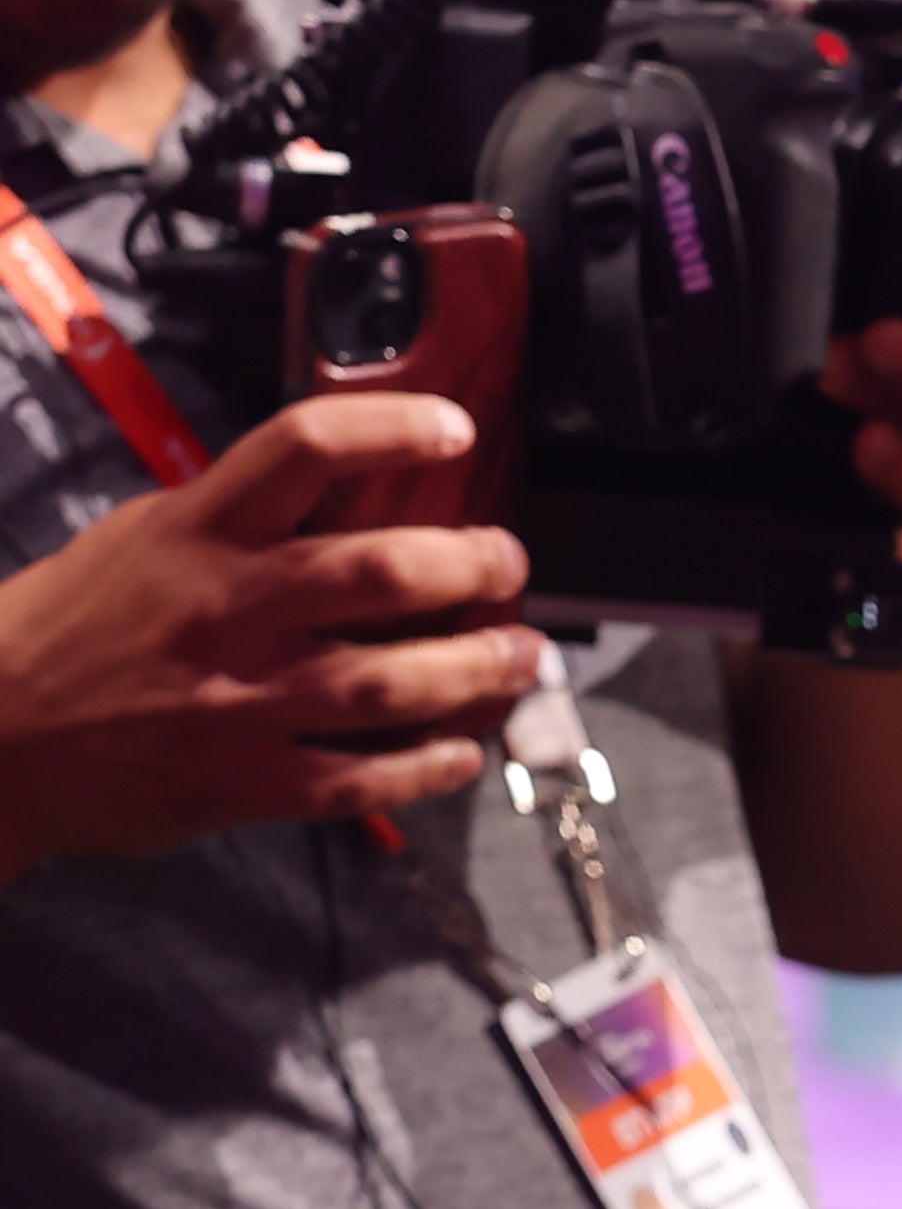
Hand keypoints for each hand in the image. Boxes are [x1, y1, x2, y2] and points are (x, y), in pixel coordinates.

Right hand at [0, 394, 540, 879]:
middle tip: (505, 564)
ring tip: (519, 656)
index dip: (392, 427)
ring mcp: (232, 701)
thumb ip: (241, 516)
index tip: (455, 429)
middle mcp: (222, 609)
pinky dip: (427, 767)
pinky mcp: (234, 781)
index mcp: (196, 532)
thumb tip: (356, 491)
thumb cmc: (74, 628)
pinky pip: (356, 778)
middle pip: (378, 572)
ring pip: (388, 681)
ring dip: (476, 669)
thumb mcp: (145, 539)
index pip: (303, 448)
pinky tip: (463, 750)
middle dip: (469, 565)